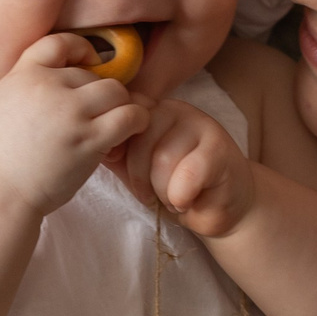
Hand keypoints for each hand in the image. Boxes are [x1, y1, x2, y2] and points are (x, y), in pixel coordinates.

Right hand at [0, 33, 150, 214]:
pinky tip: (135, 129)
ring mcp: (70, 112)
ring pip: (116, 91)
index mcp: (23, 75)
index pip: (58, 43)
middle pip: (92, 75)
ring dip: (121, 106)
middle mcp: (48, 87)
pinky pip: (129, 117)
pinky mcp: (89, 139)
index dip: (80, 48)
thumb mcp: (1, 105)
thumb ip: (27, 88)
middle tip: (96, 118)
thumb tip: (56, 82)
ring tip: (116, 124)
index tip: (90, 62)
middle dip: (98, 95)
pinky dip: (138, 120)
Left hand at [111, 96, 256, 238]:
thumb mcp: (137, 169)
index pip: (123, 118)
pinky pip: (188, 175)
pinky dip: (181, 197)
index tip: (126, 171)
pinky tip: (187, 201)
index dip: (119, 150)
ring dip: (162, 191)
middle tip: (151, 194)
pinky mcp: (220, 148)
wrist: (220, 206)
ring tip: (172, 197)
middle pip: (140, 140)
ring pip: (163, 158)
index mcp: (152, 110)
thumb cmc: (176, 187)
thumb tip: (95, 143)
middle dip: (140, 178)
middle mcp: (175, 109)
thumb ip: (117, 153)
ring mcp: (201, 124)